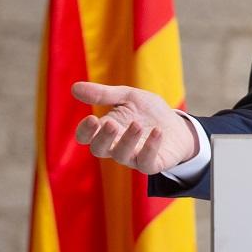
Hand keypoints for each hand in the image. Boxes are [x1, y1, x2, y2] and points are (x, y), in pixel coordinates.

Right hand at [72, 81, 198, 174]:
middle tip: (111, 124)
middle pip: (99, 149)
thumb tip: (74, 87)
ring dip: (128, 140)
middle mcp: (115, 146)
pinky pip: (147, 162)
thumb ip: (104, 94)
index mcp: (106, 130)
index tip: (92, 119)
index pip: (86, 137)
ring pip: (122, 155)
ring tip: (136, 124)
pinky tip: (157, 132)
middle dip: (103, 137)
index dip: (85, 131)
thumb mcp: (128, 97)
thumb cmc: (148, 112)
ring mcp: (133, 157)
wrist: (177, 125)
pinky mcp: (152, 164)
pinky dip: (151, 147)